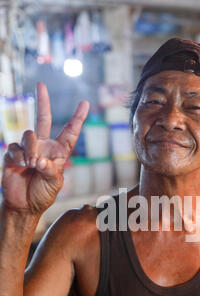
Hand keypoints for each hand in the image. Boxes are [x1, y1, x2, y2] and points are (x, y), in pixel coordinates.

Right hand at [1, 82, 89, 213]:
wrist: (23, 205)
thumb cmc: (42, 195)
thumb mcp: (54, 184)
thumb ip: (50, 170)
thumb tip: (39, 159)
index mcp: (58, 153)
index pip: (69, 133)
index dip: (77, 118)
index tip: (85, 103)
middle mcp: (43, 147)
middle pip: (43, 119)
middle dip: (42, 101)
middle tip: (41, 84)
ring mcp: (27, 149)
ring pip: (29, 134)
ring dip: (31, 148)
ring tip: (32, 164)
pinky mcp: (12, 154)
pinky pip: (15, 147)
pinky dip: (19, 155)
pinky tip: (22, 165)